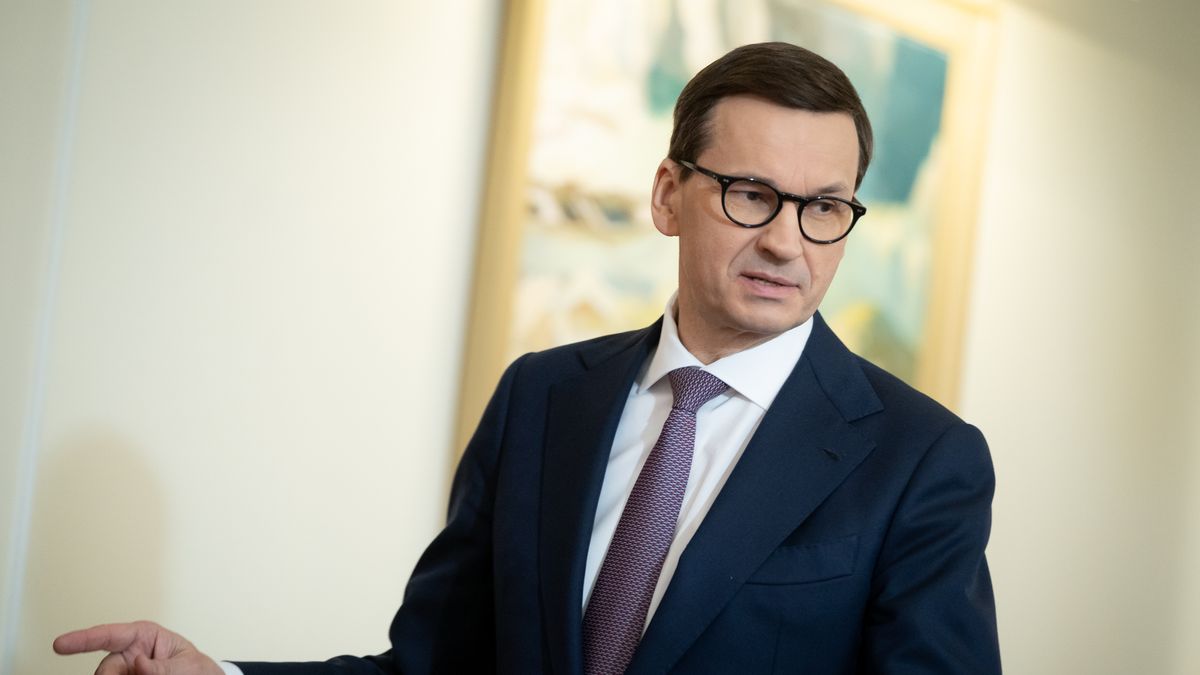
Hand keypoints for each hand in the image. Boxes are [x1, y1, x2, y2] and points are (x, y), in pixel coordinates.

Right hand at [53, 621, 223, 674]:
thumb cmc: (196, 668)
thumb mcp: (187, 665)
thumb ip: (163, 666)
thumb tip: (138, 663)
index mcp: (145, 636)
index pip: (110, 634)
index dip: (82, 639)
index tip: (59, 645)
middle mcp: (130, 654)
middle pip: (106, 669)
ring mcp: (126, 672)